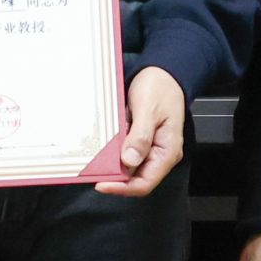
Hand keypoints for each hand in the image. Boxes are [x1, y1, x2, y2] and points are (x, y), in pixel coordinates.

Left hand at [98, 69, 188, 197]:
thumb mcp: (149, 110)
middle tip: (93, 168)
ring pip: (127, 166)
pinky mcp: (140, 140)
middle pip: (134, 177)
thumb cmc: (161, 88)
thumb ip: (140, 136)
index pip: (144, 183)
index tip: (102, 183)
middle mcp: (159, 154)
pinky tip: (105, 142)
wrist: (164, 72)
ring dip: (112, 162)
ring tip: (98, 153)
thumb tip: (129, 161)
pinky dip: (114, 150)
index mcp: (167, 152)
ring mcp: (149, 148)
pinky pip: (125, 151)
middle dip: (114, 175)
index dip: (122, 188)